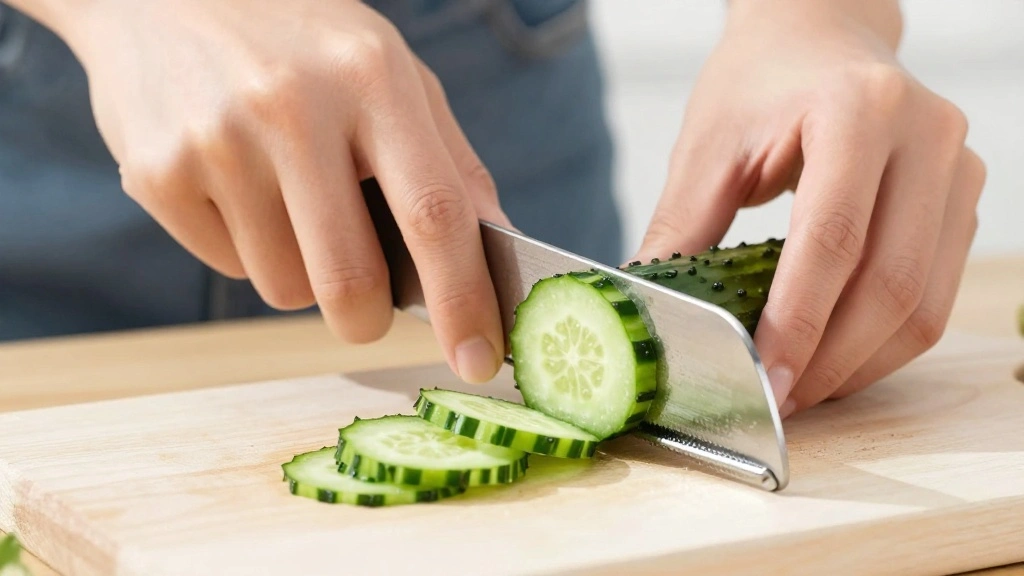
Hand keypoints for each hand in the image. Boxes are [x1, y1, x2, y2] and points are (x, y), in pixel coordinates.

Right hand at [64, 0, 508, 382]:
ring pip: (286, 289)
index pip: (434, 213)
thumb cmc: (301, 40)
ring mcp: (216, 141)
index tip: (480, 361)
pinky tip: (238, 185)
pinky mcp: (157, 174)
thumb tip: (497, 249)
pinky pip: (230, 269)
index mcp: (372, 77)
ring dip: (303, 272)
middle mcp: (292, 108)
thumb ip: (448, 160)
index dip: (464, 300)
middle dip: (369, 319)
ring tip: (288, 199)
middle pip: (351, 282)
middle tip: (368, 302)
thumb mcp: (389, 70)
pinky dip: (250, 249)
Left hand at [632, 0, 985, 416]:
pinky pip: (935, 298)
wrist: (818, 37)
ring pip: (924, 304)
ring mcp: (957, 169)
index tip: (763, 379)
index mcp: (857, 109)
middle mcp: (927, 136)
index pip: (832, 240)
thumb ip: (680, 230)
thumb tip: (650, 312)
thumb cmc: (758, 84)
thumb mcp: (707, 148)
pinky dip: (884, 343)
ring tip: (800, 389)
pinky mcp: (963, 200)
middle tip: (776, 399)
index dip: (798, 323)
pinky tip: (834, 360)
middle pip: (890, 283)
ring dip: (860, 364)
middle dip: (829, 360)